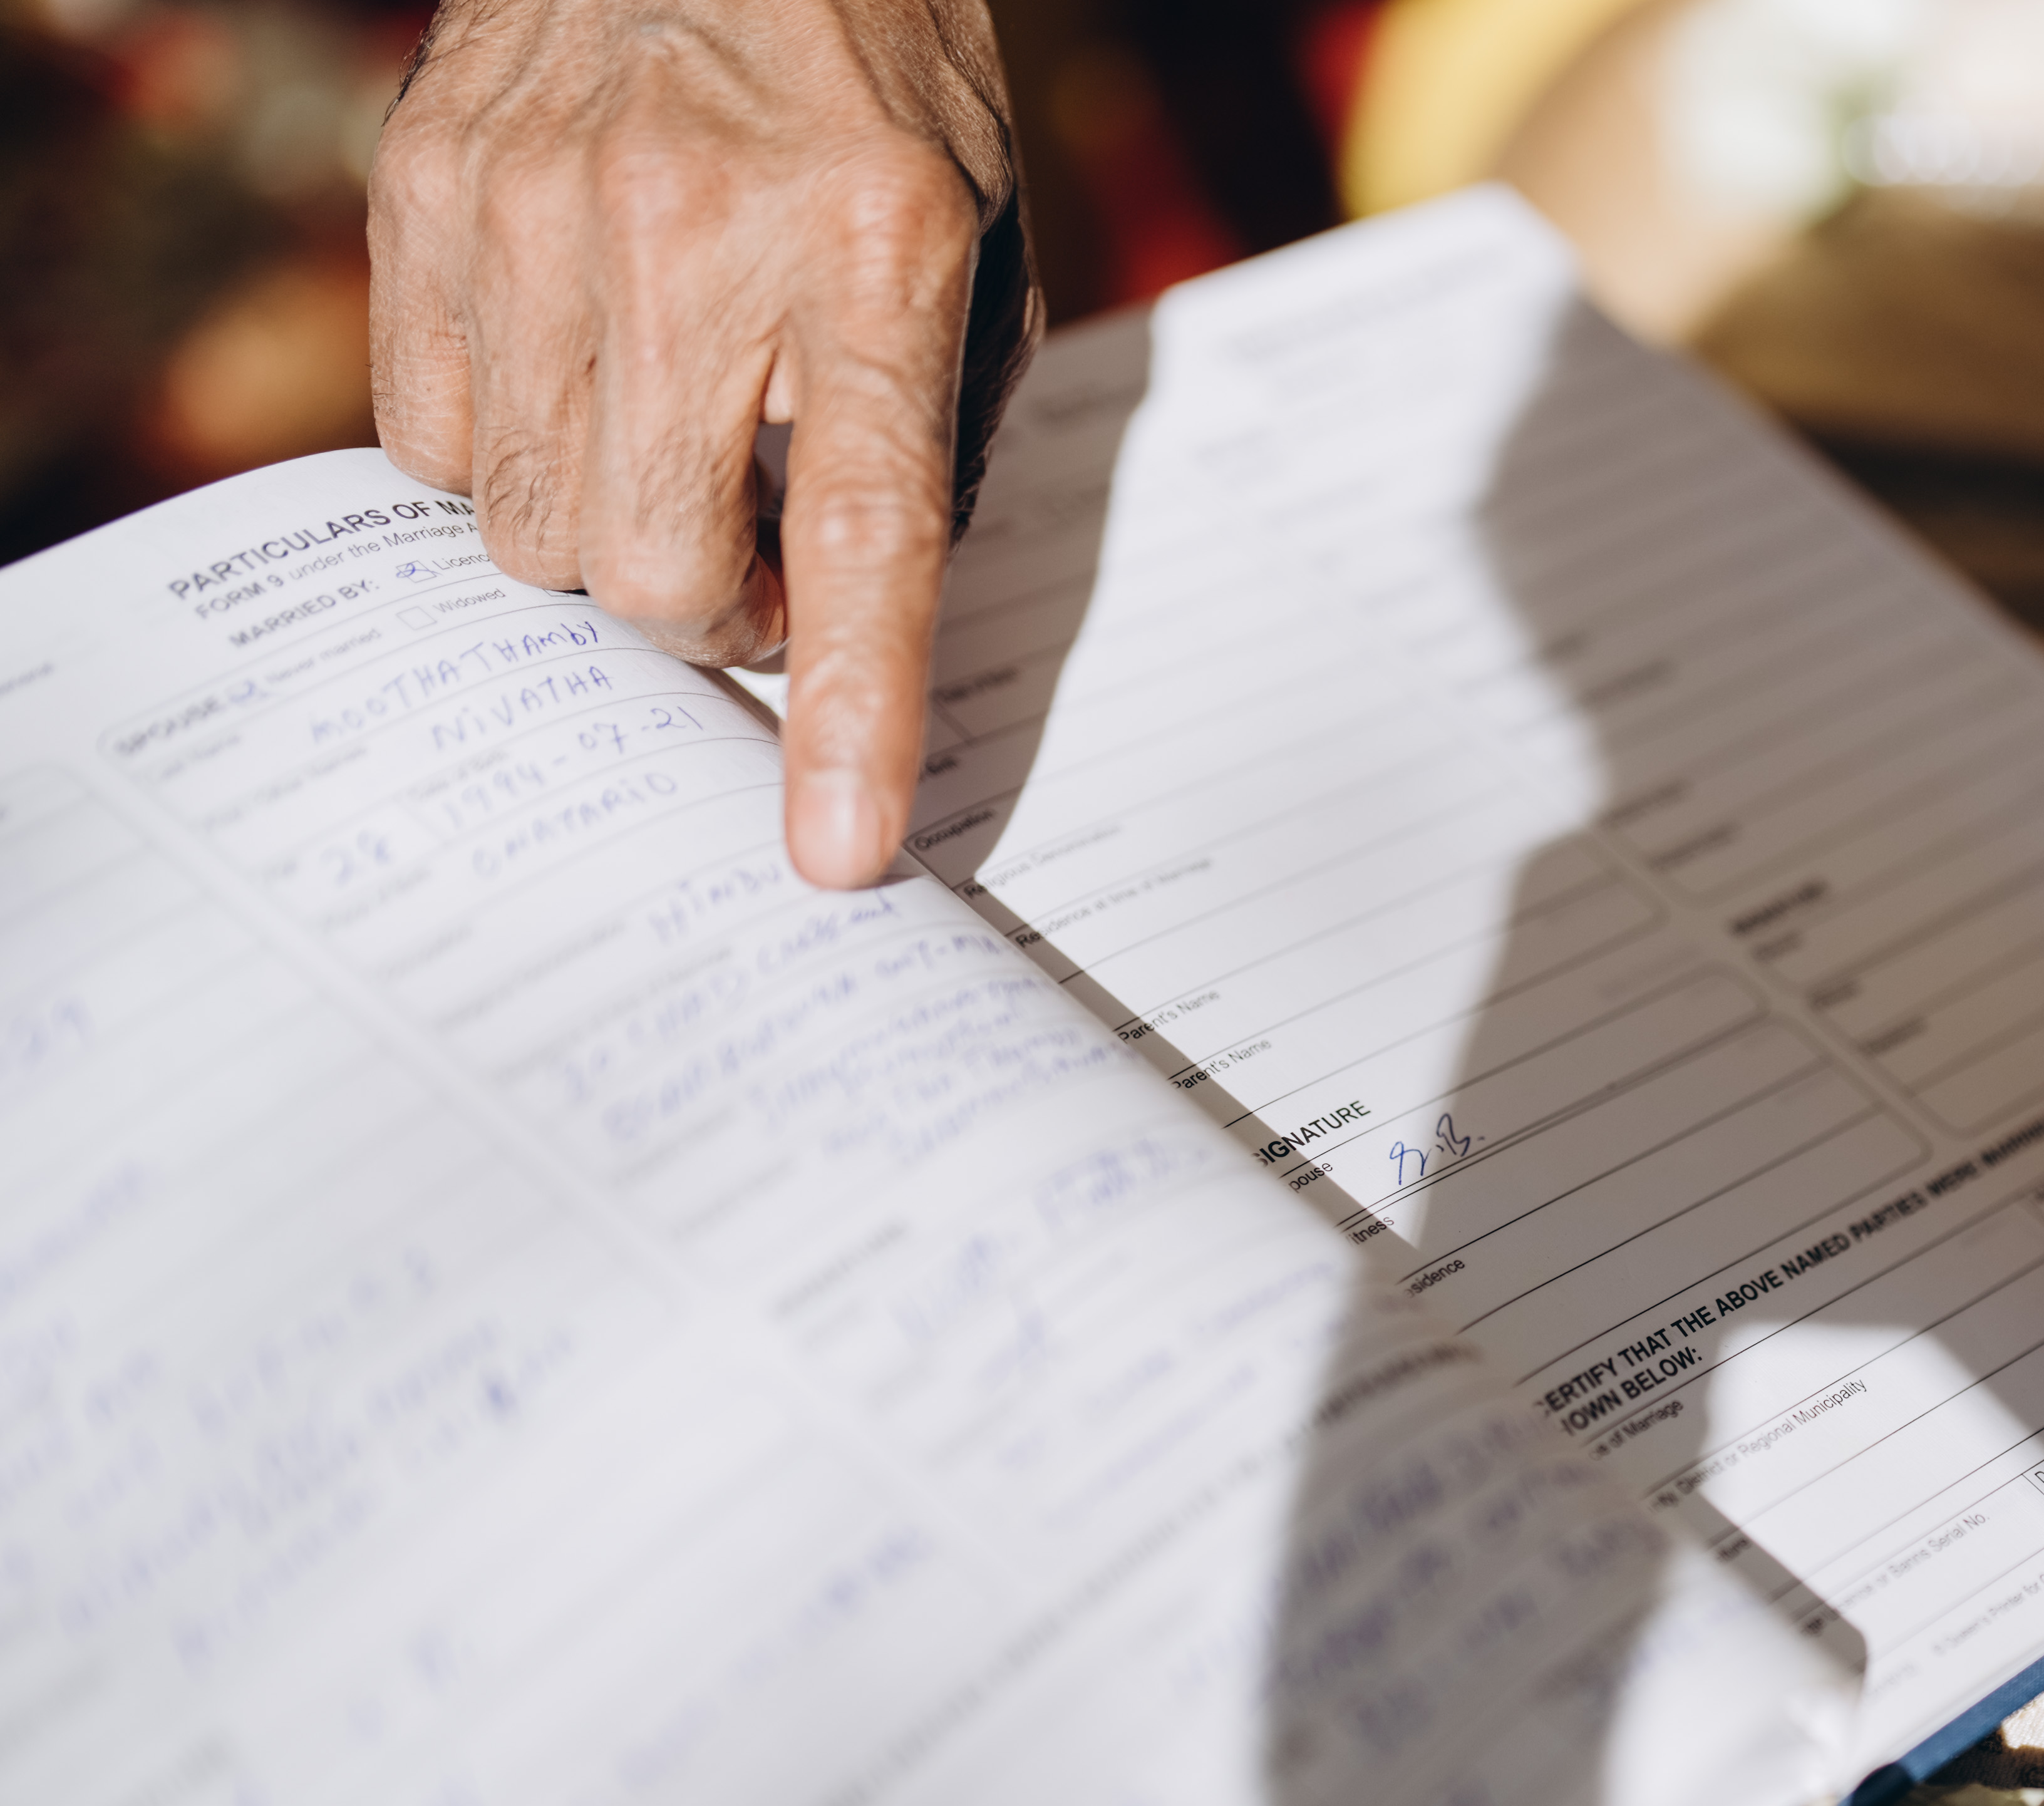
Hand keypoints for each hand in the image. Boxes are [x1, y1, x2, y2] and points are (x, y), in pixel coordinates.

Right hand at [370, 0, 1039, 887]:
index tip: (836, 847)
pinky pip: (429, 439)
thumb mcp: (976, 239)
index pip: (861, 533)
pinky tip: (572, 377)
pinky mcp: (424, 192)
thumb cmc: (874, 75)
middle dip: (711, 618)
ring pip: (532, 529)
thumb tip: (867, 615)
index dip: (846, 708)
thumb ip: (938, 432)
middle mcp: (688, 236)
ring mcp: (531, 212)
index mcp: (870, 249)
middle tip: (757, 555)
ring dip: (609, 537)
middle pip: (653, 575)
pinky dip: (506, 454)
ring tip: (668, 443)